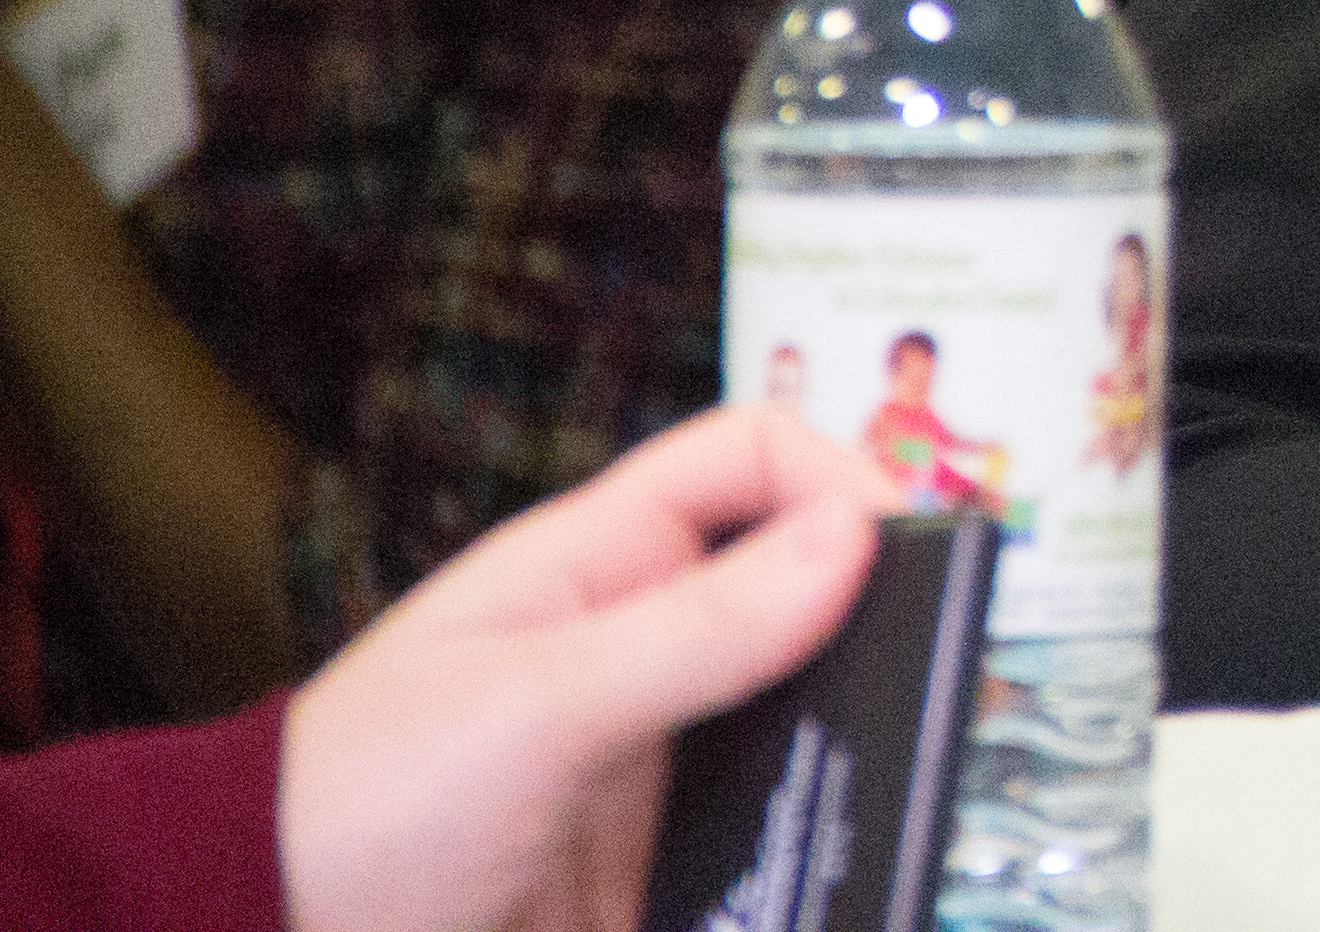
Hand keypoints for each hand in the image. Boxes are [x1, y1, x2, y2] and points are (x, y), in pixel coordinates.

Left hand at [276, 405, 885, 931]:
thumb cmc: (362, 805)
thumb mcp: (535, 709)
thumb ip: (697, 631)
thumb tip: (859, 537)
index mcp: (600, 565)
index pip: (752, 460)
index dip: (838, 477)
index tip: (912, 558)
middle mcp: (641, 646)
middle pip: (804, 588)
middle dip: (886, 617)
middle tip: (957, 677)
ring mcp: (655, 756)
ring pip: (805, 714)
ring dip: (866, 737)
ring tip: (924, 777)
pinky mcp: (660, 860)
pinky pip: (772, 831)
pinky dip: (821, 839)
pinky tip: (855, 859)